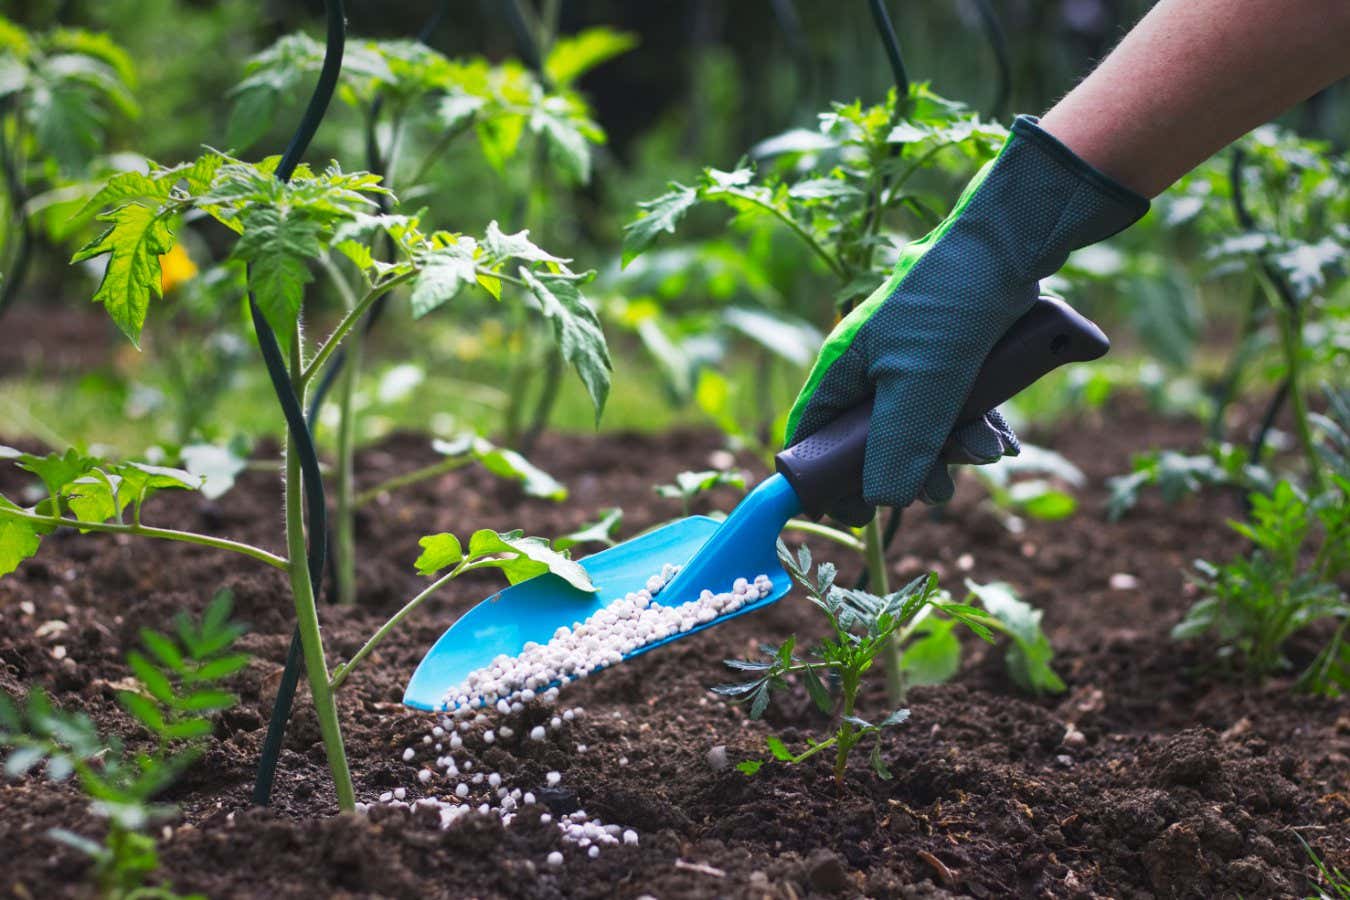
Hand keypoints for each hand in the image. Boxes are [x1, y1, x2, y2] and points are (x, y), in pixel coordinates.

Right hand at [787, 116, 1147, 524]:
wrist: (1012, 243)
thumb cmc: (950, 305)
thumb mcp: (921, 385)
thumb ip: (899, 446)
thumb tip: (883, 502)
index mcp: (844, 369)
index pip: (813, 435)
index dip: (824, 478)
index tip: (851, 513)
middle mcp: (872, 366)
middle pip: (873, 441)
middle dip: (910, 468)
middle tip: (940, 489)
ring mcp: (914, 361)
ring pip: (922, 427)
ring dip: (954, 449)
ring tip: (987, 453)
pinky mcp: (954, 356)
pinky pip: (957, 407)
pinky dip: (978, 428)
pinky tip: (1003, 442)